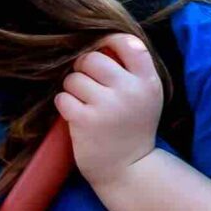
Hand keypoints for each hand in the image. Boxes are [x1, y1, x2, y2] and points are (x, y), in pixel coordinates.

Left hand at [56, 34, 163, 194]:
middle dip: (83, 68)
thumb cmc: (133, 128)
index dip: (108, 40)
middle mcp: (130, 90)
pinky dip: (64, 104)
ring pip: (74, 78)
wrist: (128, 170)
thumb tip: (101, 41)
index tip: (100, 50)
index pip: (127, 42)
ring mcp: (107, 106)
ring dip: (72, 88)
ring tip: (82, 102)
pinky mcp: (86, 121)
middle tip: (86, 83)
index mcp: (148, 81)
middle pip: (92, 58)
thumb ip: (133, 70)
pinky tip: (74, 114)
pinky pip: (63, 97)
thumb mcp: (146, 97)